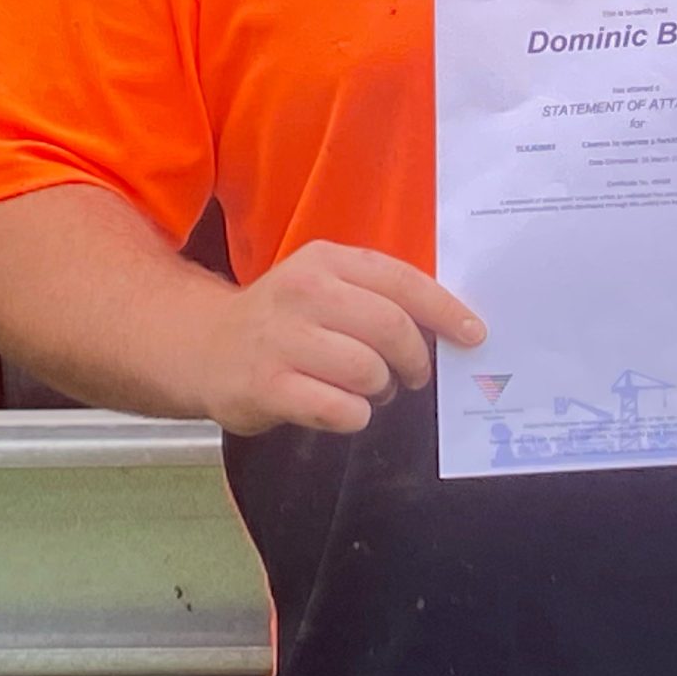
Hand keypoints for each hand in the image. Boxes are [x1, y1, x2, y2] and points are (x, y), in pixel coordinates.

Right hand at [192, 240, 485, 435]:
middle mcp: (303, 292)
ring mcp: (281, 340)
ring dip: (383, 388)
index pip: (403, 282)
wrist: (203, 347)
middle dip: (414, 358)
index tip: (473, 335)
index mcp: (327, 261)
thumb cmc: (285, 321)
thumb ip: (380, 295)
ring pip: (368, 370)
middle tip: (414, 375)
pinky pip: (338, 408)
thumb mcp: (327, 287)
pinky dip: (355, 414)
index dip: (446, 311)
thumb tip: (451, 326)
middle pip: (391, 328)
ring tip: (372, 390)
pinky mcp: (265, 386)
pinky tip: (345, 409)